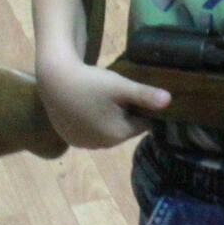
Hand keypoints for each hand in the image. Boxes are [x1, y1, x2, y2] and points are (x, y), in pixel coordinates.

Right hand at [37, 59, 169, 149]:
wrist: (54, 79)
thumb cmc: (90, 82)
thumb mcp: (120, 86)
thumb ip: (145, 95)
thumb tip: (169, 101)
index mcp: (117, 135)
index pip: (141, 125)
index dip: (139, 108)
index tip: (130, 94)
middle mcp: (101, 145)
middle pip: (123, 129)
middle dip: (123, 115)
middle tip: (113, 94)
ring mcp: (83, 144)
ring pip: (106, 131)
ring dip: (107, 119)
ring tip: (98, 98)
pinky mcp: (70, 139)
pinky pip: (89, 132)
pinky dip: (91, 122)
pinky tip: (85, 105)